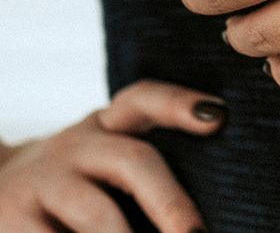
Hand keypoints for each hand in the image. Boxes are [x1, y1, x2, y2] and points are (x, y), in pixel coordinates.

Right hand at [0, 78, 225, 231]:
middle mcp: (77, 145)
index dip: (179, 104)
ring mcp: (42, 181)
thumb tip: (199, 220)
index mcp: (108, 126)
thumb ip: (147, 175)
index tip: (218, 115)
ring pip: (96, 213)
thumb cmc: (75, 186)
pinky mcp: (11, 218)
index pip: (145, 99)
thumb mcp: (104, 163)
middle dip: (171, 202)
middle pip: (134, 161)